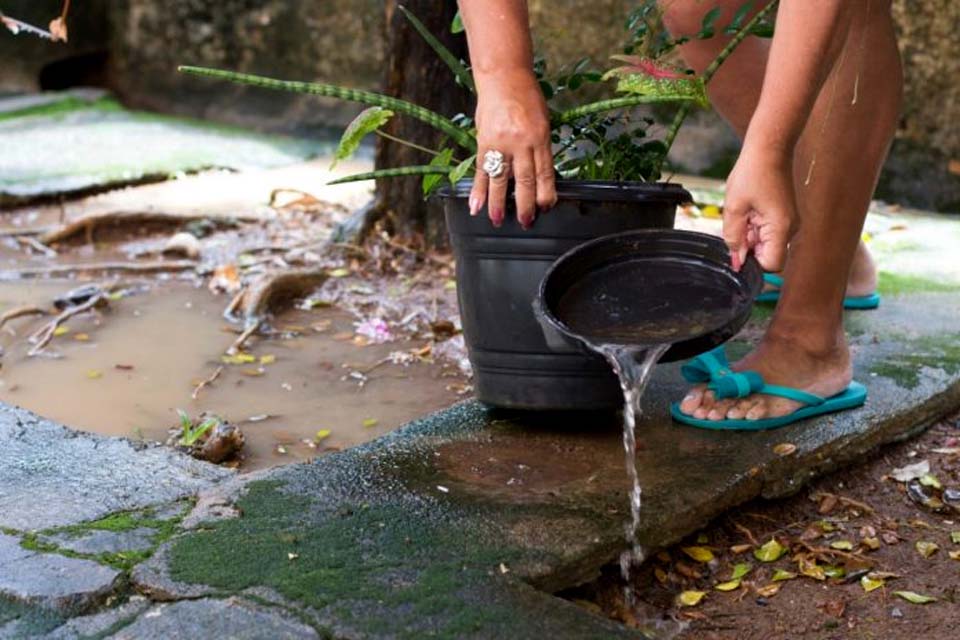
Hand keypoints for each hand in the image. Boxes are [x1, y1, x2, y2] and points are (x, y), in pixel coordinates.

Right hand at [470, 70, 556, 228]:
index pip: (544, 172)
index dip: (546, 193)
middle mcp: (522, 142)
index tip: (546, 208)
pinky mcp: (484, 141)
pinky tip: (475, 205)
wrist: (503, 76)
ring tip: (497, 220)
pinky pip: (481, 169)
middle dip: (525, 204)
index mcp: (540, 137)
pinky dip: (478, 189)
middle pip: (524, 180)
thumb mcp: (542, 121)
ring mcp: (501, 142)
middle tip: (525, 222)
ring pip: (500, 179)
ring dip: (498, 202)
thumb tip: (539, 176)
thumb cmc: (526, 97)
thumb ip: (540, 148)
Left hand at [722, 145, 797, 271]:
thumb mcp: (734, 207)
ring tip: (743, 213)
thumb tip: (736, 261)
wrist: (769, 148)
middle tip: (738, 224)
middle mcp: (790, 229)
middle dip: (749, 248)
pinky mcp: (784, 217)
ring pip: (766, 244)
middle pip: (768, 256)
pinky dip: (754, 228)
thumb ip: (733, 237)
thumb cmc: (752, 173)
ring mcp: (789, 223)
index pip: (772, 265)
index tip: (736, 251)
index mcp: (781, 228)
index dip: (752, 263)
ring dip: (750, 236)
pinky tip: (747, 211)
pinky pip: (768, 233)